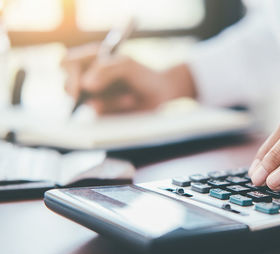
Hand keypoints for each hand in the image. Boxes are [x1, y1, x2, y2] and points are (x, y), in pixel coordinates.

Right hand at [62, 43, 195, 113]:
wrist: (160, 93)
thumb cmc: (143, 75)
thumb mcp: (127, 66)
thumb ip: (106, 70)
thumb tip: (85, 85)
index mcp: (90, 60)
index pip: (67, 63)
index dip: (69, 73)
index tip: (79, 86)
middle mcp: (87, 79)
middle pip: (68, 86)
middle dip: (80, 93)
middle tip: (94, 100)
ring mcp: (93, 98)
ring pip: (86, 104)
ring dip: (110, 102)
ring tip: (130, 99)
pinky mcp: (101, 115)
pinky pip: (99, 116)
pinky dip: (115, 110)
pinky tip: (130, 103)